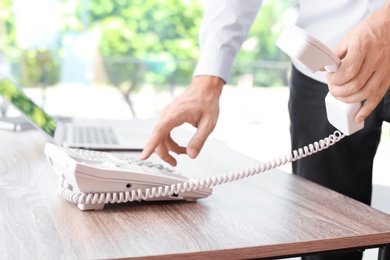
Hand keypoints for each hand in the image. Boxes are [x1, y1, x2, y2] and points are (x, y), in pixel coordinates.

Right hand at [140, 76, 223, 165]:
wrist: (205, 87)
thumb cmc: (207, 102)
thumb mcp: (208, 124)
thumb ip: (199, 140)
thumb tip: (192, 155)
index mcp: (175, 114)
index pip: (159, 132)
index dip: (150, 145)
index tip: (143, 156)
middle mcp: (167, 114)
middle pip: (158, 138)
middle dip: (164, 153)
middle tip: (174, 163)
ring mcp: (166, 115)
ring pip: (161, 136)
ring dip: (170, 148)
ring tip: (184, 153)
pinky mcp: (169, 116)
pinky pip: (164, 132)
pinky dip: (170, 141)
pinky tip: (181, 146)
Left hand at [326, 3, 389, 122]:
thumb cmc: (370, 30)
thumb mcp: (349, 37)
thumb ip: (335, 55)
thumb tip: (321, 68)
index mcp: (363, 47)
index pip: (347, 71)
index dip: (335, 79)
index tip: (330, 77)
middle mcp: (376, 59)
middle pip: (355, 85)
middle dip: (338, 91)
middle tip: (332, 88)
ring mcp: (384, 69)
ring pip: (365, 93)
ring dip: (349, 100)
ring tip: (340, 96)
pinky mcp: (389, 77)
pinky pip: (378, 97)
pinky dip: (367, 109)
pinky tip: (357, 116)